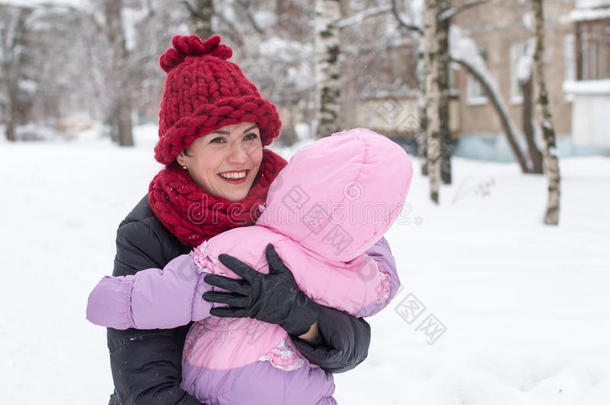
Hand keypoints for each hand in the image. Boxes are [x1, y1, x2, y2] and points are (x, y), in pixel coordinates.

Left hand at [202, 244, 318, 335]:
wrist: (293, 310)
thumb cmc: (288, 289)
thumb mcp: (283, 272)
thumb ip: (274, 259)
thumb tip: (269, 245)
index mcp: (259, 280)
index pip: (242, 269)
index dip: (231, 263)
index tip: (220, 257)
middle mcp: (252, 292)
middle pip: (232, 286)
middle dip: (218, 281)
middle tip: (206, 278)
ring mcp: (250, 303)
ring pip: (230, 300)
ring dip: (217, 297)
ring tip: (204, 295)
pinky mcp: (250, 313)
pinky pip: (234, 313)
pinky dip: (223, 313)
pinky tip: (213, 311)